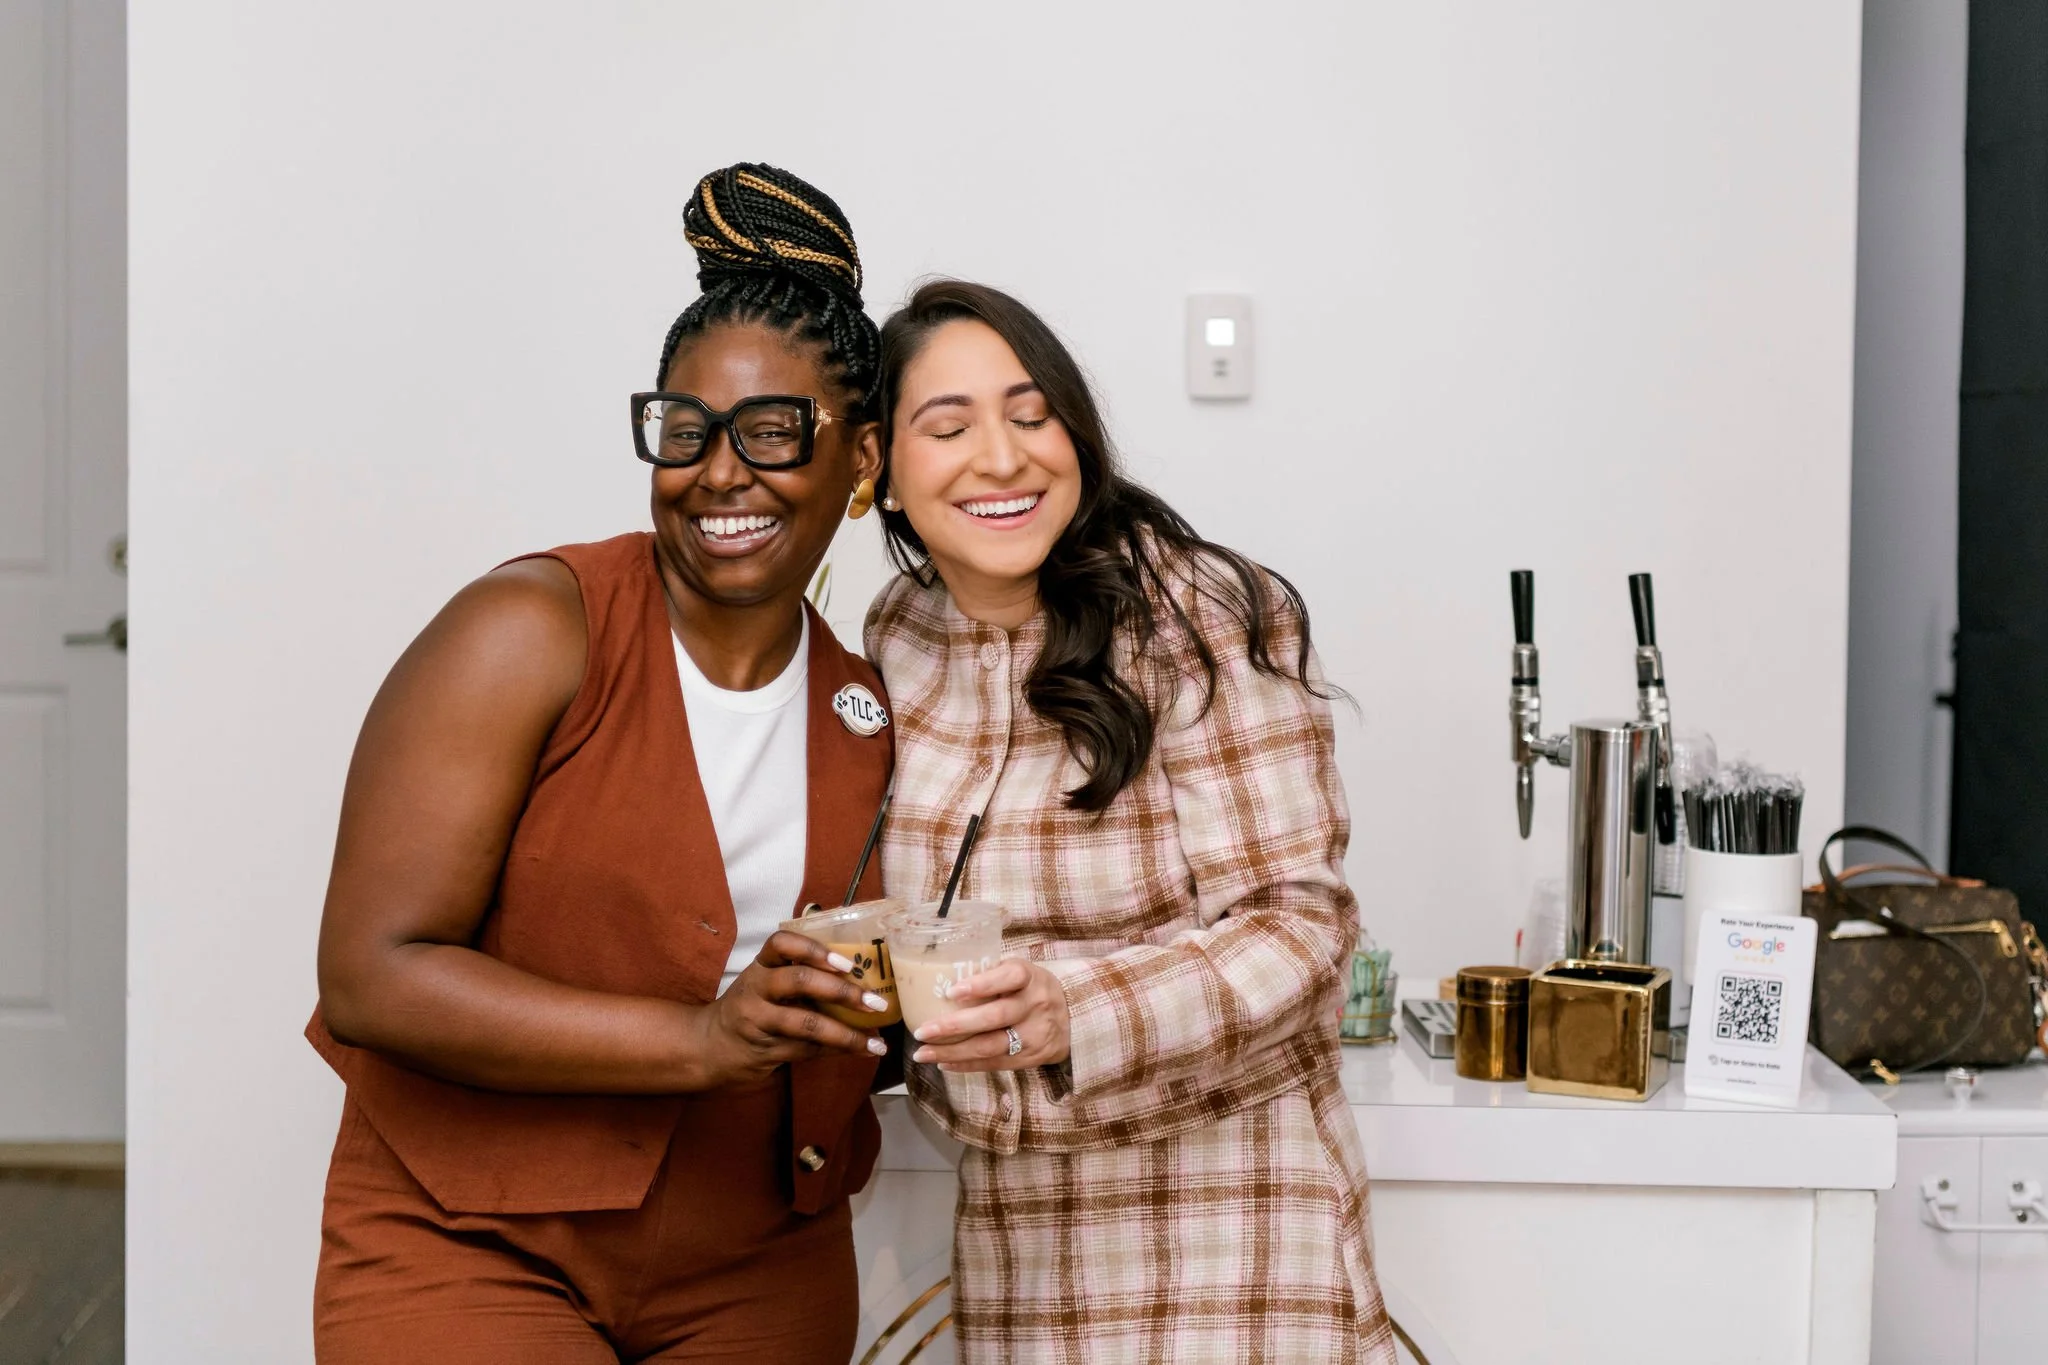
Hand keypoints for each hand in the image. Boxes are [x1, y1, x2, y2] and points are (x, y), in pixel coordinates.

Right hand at [691, 931, 891, 1088]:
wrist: (709, 1046)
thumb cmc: (753, 1007)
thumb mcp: (766, 983)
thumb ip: (801, 975)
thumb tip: (863, 978)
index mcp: (761, 965)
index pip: (782, 943)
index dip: (814, 949)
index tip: (845, 962)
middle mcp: (757, 988)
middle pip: (799, 981)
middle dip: (842, 991)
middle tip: (875, 1001)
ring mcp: (758, 1020)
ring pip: (807, 1024)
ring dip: (846, 1033)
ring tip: (876, 1042)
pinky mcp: (764, 1050)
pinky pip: (807, 1049)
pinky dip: (837, 1050)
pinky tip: (860, 1050)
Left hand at [909, 959, 1070, 1071]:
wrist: (1074, 1018)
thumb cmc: (1032, 989)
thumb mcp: (1021, 972)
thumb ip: (991, 973)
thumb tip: (942, 978)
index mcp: (1030, 977)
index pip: (1009, 977)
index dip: (981, 984)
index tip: (952, 991)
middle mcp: (1034, 1005)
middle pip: (994, 1017)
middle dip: (954, 1026)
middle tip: (922, 1030)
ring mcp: (1034, 1034)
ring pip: (990, 1046)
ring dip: (953, 1051)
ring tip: (923, 1053)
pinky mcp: (1031, 1057)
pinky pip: (995, 1063)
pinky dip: (966, 1064)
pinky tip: (943, 1062)